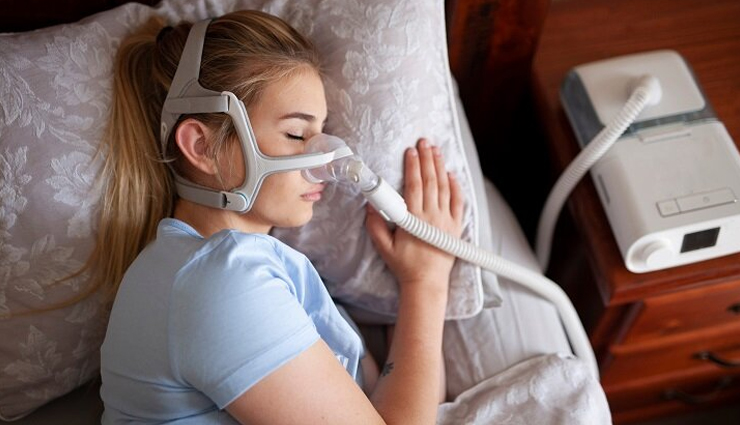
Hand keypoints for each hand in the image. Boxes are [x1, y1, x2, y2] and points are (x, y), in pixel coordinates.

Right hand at [365, 138, 463, 294]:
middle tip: (424, 142)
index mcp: (414, 219)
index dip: (412, 166)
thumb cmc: (404, 266)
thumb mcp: (384, 247)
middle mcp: (432, 217)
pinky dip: (456, 186)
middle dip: (427, 159)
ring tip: (436, 150)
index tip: (410, 152)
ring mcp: (446, 220)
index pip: (414, 186)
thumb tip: (370, 205)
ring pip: (445, 187)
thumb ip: (375, 225)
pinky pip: (458, 202)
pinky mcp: (456, 226)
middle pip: (431, 181)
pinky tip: (451, 173)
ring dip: (440, 166)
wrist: (426, 283)